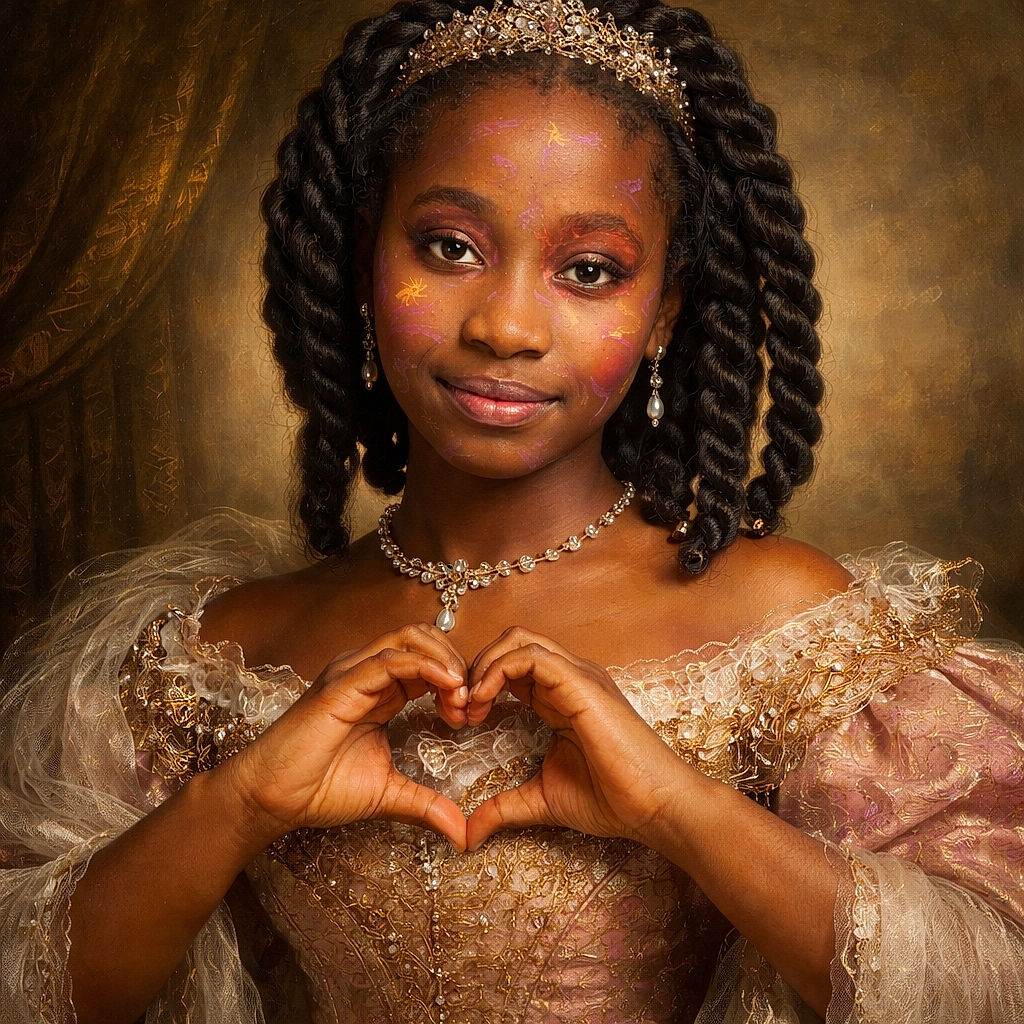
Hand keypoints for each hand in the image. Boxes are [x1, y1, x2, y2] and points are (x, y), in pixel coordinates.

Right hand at [220, 624, 469, 849]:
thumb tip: (462, 833)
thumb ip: (425, 804)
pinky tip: (448, 689)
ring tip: (462, 697)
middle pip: (424, 638)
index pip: (428, 662)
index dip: (457, 681)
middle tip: (471, 704)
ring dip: (446, 662)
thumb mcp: (388, 794)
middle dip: (457, 664)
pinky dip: (427, 667)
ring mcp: (352, 672)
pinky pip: (392, 659)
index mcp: (378, 689)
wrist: (271, 797)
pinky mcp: (343, 682)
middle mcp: (366, 671)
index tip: (472, 715)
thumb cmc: (319, 789)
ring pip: (411, 638)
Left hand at [464, 627, 688, 849]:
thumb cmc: (612, 800)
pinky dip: (498, 670)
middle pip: (510, 641)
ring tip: (469, 705)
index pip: (510, 666)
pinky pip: (531, 655)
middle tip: (459, 708)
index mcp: (559, 695)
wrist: (655, 807)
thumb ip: (503, 807)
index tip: (460, 720)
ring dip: (482, 666)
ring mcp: (577, 675)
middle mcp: (568, 677)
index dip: (478, 684)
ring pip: (517, 639)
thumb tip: (467, 834)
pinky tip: (484, 702)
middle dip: (475, 667)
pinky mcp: (581, 683)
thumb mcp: (542, 800)